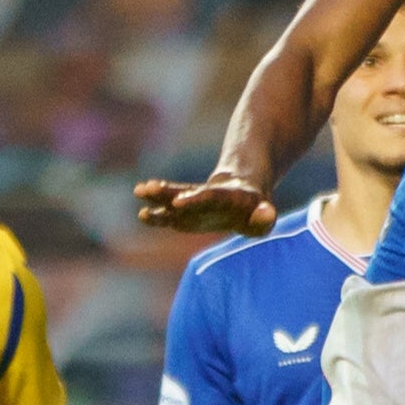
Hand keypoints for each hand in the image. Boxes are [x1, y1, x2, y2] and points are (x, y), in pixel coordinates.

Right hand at [133, 170, 275, 237]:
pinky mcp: (185, 214)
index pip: (209, 197)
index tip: (178, 203)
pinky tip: (143, 215)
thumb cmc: (256, 210)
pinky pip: (170, 214)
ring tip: (138, 190)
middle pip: (185, 192)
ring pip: (173, 198)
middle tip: (147, 187)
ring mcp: (193, 204)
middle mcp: (206, 197)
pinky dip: (158, 215)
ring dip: (157, 197)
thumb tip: (265, 215)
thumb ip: (265, 217)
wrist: (241, 195)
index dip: (194, 200)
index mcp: (226, 197)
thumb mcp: (266, 214)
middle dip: (167, 192)